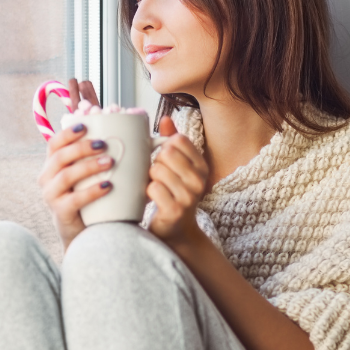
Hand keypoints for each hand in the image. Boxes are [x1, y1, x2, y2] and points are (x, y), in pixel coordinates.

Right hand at [39, 79, 107, 250]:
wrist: (87, 233)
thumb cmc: (95, 199)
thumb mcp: (97, 175)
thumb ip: (111, 156)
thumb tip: (150, 138)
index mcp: (54, 165)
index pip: (54, 143)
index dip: (68, 132)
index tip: (86, 124)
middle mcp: (47, 178)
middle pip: (60, 156)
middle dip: (82, 147)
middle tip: (105, 144)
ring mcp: (51, 196)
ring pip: (66, 175)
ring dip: (88, 166)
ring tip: (110, 162)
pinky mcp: (60, 213)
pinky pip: (74, 199)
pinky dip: (92, 191)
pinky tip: (108, 186)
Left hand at [147, 115, 209, 244]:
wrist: (176, 231)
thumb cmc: (173, 195)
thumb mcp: (178, 168)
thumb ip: (172, 142)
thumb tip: (165, 118)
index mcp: (202, 166)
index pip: (178, 140)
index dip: (164, 147)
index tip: (165, 161)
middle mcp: (199, 180)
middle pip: (166, 153)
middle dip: (155, 163)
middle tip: (158, 178)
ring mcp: (189, 197)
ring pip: (157, 169)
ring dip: (150, 179)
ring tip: (156, 188)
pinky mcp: (175, 210)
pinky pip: (153, 188)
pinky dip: (147, 192)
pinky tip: (153, 200)